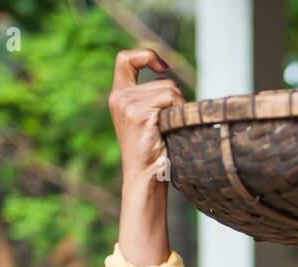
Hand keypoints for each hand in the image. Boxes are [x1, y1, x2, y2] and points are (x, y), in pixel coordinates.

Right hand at [110, 49, 183, 265]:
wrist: (145, 178)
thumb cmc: (153, 153)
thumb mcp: (148, 119)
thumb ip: (152, 98)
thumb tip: (171, 78)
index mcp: (119, 96)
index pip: (126, 59)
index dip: (146, 56)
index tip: (163, 68)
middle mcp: (119, 97)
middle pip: (163, 81)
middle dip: (176, 99)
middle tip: (171, 125)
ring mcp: (127, 104)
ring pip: (169, 90)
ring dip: (178, 109)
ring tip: (168, 131)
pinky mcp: (137, 113)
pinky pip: (169, 100)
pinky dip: (177, 113)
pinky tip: (169, 131)